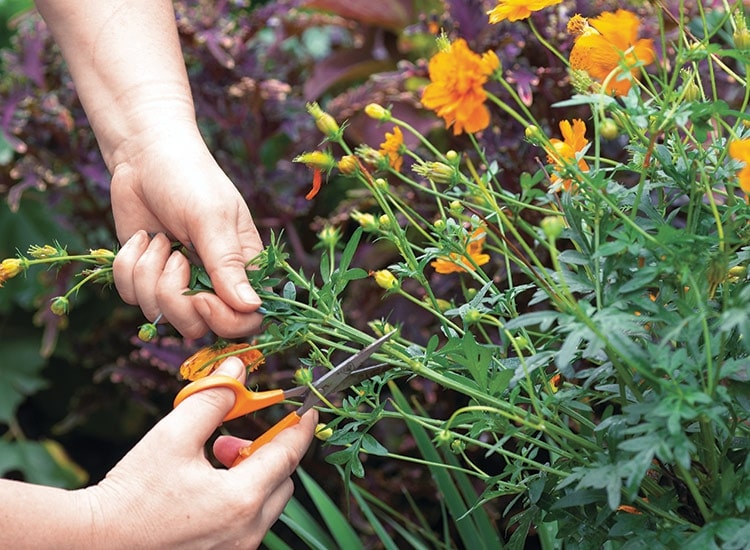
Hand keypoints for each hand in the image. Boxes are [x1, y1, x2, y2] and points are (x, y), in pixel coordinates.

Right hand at [80, 357, 316, 548]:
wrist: (97, 542)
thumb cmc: (132, 491)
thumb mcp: (174, 434)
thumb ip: (214, 399)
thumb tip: (238, 370)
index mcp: (241, 498)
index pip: (288, 454)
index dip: (301, 427)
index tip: (309, 409)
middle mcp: (247, 530)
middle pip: (282, 480)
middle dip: (266, 452)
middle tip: (230, 438)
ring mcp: (236, 549)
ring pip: (267, 503)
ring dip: (253, 475)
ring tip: (214, 458)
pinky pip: (249, 522)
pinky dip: (241, 498)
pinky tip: (207, 487)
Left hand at [111, 129, 263, 338]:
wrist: (145, 155)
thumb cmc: (190, 179)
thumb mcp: (212, 219)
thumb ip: (228, 265)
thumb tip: (252, 308)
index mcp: (243, 269)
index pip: (245, 321)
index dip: (223, 322)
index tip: (200, 298)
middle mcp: (212, 282)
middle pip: (198, 327)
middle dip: (175, 297)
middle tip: (174, 257)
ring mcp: (176, 282)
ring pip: (159, 313)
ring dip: (148, 273)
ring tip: (158, 238)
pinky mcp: (144, 277)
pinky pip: (130, 295)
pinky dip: (128, 266)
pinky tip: (140, 238)